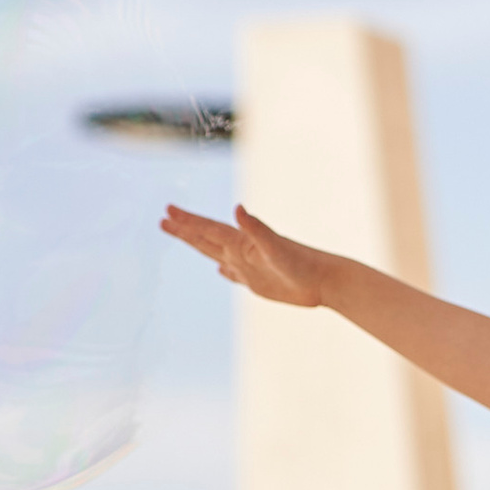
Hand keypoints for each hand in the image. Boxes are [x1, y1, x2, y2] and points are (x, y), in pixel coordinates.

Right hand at [162, 200, 327, 308]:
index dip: (187, 221)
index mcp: (241, 242)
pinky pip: (234, 274)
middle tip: (163, 218)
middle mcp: (242, 251)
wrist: (325, 280)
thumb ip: (256, 228)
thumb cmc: (303, 264)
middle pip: (206, 238)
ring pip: (216, 253)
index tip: (167, 211)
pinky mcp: (258, 282)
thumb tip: (237, 208)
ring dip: (198, 244)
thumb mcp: (275, 247)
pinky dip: (224, 270)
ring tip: (182, 235)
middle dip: (184, 229)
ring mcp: (249, 266)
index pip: (207, 229)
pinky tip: (220, 269)